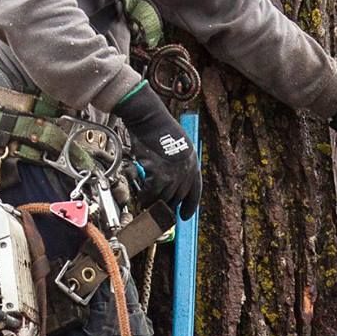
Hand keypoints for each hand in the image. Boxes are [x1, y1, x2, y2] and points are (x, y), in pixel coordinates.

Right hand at [113, 80, 201, 218]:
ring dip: (154, 203)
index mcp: (193, 163)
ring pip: (164, 198)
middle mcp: (187, 170)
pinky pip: (152, 193)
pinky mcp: (160, 174)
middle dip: (167, 207)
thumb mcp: (176, 146)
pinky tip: (141, 197)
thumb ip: (177, 163)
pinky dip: (145, 197)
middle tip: (157, 212)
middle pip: (178, 197)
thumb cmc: (158, 129)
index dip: (190, 206)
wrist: (150, 119)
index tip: (184, 216)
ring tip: (146, 205)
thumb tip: (170, 180)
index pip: (195, 191)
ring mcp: (174, 173)